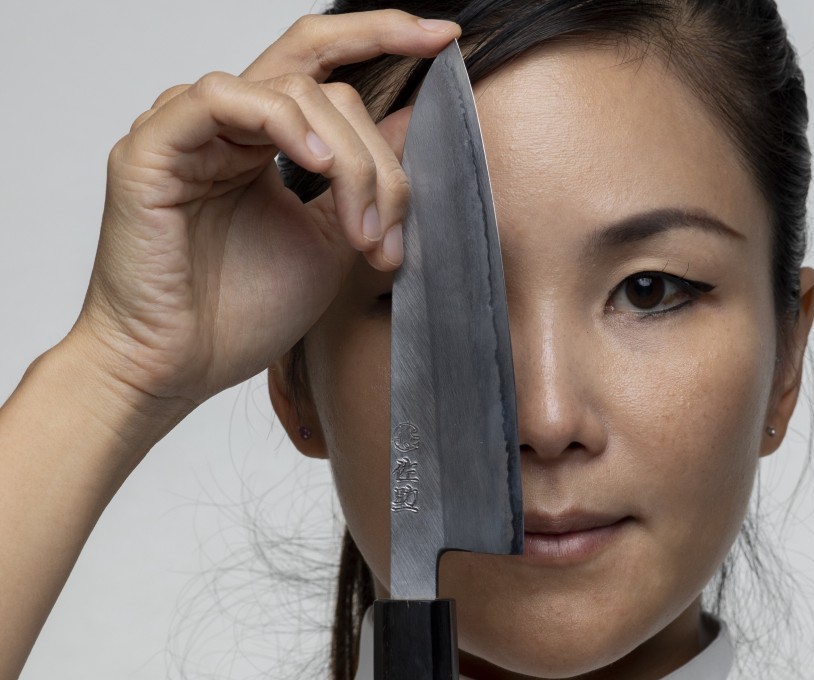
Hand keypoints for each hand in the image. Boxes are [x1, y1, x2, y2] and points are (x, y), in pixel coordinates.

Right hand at [69, 10, 459, 413]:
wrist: (180, 368)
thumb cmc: (243, 313)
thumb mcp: (332, 239)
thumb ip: (366, 181)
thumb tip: (410, 121)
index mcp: (262, 140)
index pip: (323, 65)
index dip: (381, 36)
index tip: (445, 41)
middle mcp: (226, 125)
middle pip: (322, 82)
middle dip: (375, 151)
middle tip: (390, 225)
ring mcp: (187, 129)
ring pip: (292, 92)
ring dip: (346, 159)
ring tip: (360, 229)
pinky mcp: (153, 146)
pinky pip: (224, 98)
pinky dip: (282, 123)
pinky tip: (314, 164)